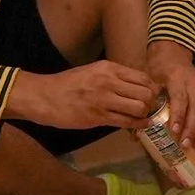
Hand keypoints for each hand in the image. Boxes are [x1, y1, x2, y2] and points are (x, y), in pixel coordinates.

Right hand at [8, 61, 157, 130]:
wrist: (43, 96)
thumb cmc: (67, 85)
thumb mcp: (92, 72)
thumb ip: (114, 77)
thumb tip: (136, 86)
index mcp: (108, 68)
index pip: (143, 78)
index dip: (152, 89)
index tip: (152, 95)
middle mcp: (108, 82)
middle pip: (146, 93)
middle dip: (151, 103)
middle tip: (149, 108)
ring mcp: (103, 100)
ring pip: (139, 108)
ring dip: (144, 115)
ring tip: (141, 117)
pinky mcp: (98, 117)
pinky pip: (126, 122)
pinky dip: (138, 125)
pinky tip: (141, 126)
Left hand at [143, 41, 194, 150]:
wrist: (174, 53)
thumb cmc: (158, 68)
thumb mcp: (149, 79)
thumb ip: (146, 101)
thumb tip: (137, 129)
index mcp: (177, 77)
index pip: (179, 98)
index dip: (178, 116)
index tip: (174, 131)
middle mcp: (194, 83)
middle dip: (191, 128)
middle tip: (186, 145)